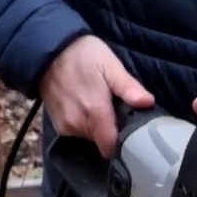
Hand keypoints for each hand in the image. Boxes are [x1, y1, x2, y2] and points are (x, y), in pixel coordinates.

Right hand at [39, 35, 154, 157]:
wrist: (48, 50)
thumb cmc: (84, 55)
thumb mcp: (111, 66)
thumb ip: (128, 88)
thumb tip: (148, 103)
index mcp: (95, 114)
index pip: (112, 146)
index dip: (124, 142)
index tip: (132, 132)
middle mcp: (78, 125)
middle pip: (103, 142)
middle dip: (112, 129)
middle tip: (115, 108)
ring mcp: (65, 127)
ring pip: (91, 137)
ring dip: (98, 126)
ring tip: (99, 103)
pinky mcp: (57, 125)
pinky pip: (78, 131)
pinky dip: (84, 122)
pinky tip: (85, 104)